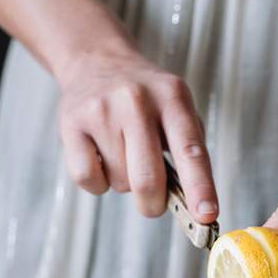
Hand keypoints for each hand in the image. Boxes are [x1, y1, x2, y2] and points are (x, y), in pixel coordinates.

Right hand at [57, 51, 217, 220]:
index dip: (200, 188)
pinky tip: (102, 158)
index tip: (206, 216)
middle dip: (154, 204)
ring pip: (119, 181)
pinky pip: (88, 178)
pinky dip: (98, 182)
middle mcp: (136, 101)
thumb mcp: (178, 108)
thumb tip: (197, 205)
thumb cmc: (147, 99)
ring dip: (125, 183)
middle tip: (155, 204)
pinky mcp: (70, 124)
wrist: (98, 62)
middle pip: (148, 179)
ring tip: (125, 155)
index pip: (191, 150)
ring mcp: (101, 111)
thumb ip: (190, 150)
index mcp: (172, 97)